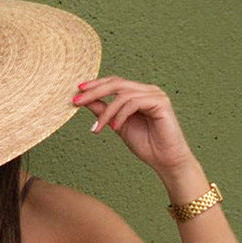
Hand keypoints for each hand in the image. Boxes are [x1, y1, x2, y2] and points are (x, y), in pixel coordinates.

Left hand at [72, 76, 195, 171]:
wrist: (164, 159)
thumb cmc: (144, 143)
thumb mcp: (116, 125)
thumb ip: (103, 111)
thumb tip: (84, 101)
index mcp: (138, 93)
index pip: (114, 83)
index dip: (95, 85)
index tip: (77, 90)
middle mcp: (147, 90)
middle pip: (116, 84)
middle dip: (94, 92)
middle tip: (77, 101)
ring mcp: (155, 94)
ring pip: (123, 95)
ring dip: (106, 112)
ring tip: (98, 128)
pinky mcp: (161, 103)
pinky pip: (134, 103)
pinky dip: (120, 115)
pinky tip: (114, 128)